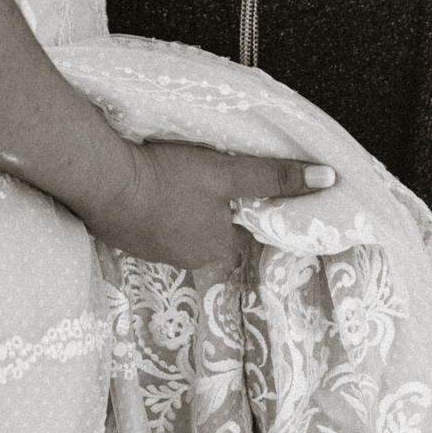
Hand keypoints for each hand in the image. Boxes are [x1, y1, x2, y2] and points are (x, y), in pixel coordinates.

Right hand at [85, 141, 335, 271]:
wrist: (104, 182)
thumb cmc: (169, 178)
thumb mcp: (227, 173)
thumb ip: (275, 178)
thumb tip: (327, 180)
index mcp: (215, 249)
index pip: (241, 238)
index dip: (242, 214)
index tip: (238, 195)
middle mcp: (188, 259)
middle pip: (211, 237)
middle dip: (210, 215)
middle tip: (205, 181)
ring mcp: (154, 253)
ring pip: (180, 233)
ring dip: (181, 213)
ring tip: (177, 181)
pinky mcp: (127, 239)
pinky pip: (152, 228)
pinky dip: (154, 211)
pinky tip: (149, 190)